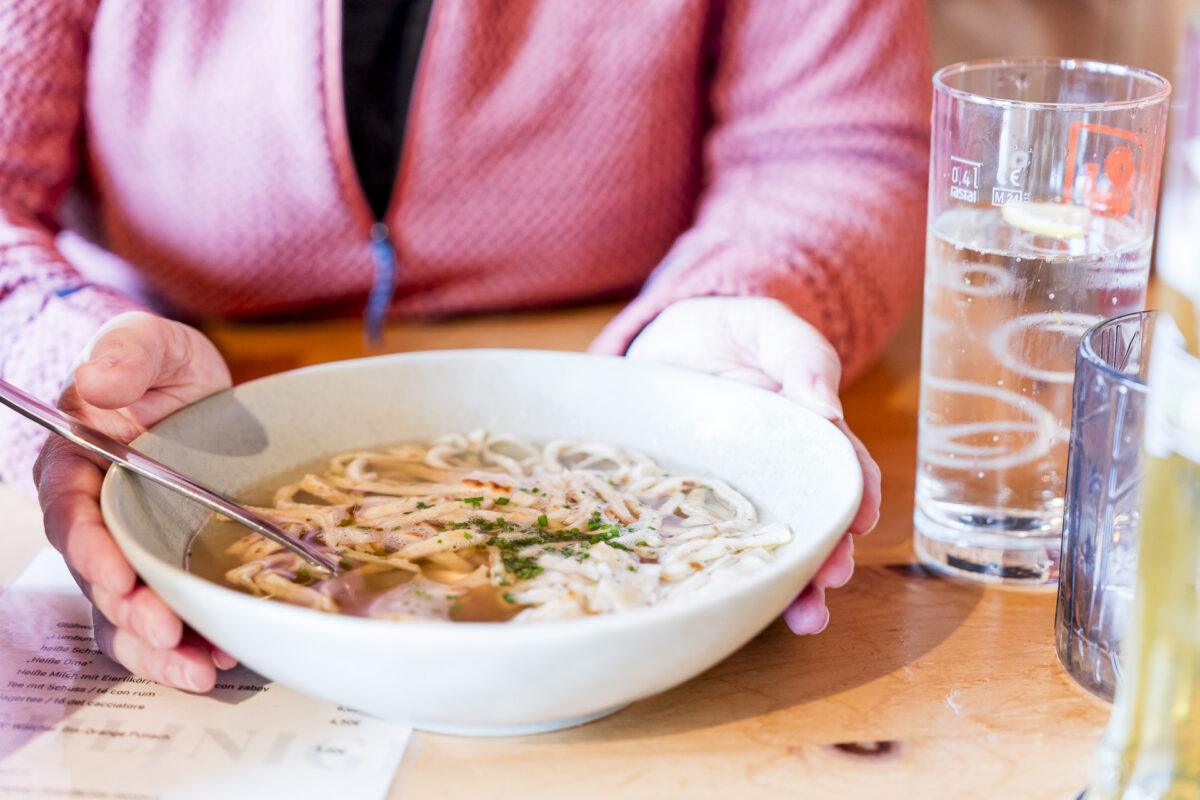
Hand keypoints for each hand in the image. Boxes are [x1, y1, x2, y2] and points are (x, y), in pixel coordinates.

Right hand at [33, 311, 235, 690]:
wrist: (201, 395)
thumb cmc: (164, 370)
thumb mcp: (155, 346)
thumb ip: (128, 353)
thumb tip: (97, 380)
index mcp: (78, 467)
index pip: (72, 516)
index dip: (90, 550)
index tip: (116, 575)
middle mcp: (98, 519)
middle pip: (99, 579)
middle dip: (130, 612)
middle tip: (167, 631)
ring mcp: (133, 549)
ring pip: (125, 613)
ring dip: (156, 649)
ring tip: (197, 669)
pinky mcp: (168, 567)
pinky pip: (166, 616)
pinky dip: (188, 644)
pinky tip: (219, 659)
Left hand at [625, 297, 881, 634]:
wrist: (668, 339)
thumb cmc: (731, 331)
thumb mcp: (771, 328)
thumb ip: (801, 358)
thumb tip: (825, 407)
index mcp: (804, 431)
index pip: (839, 466)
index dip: (855, 494)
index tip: (861, 518)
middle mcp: (776, 471)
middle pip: (811, 518)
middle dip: (828, 552)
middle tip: (833, 577)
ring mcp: (733, 491)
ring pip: (767, 544)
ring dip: (791, 583)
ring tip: (806, 617)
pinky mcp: (689, 503)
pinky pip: (708, 542)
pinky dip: (725, 575)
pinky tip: (735, 605)